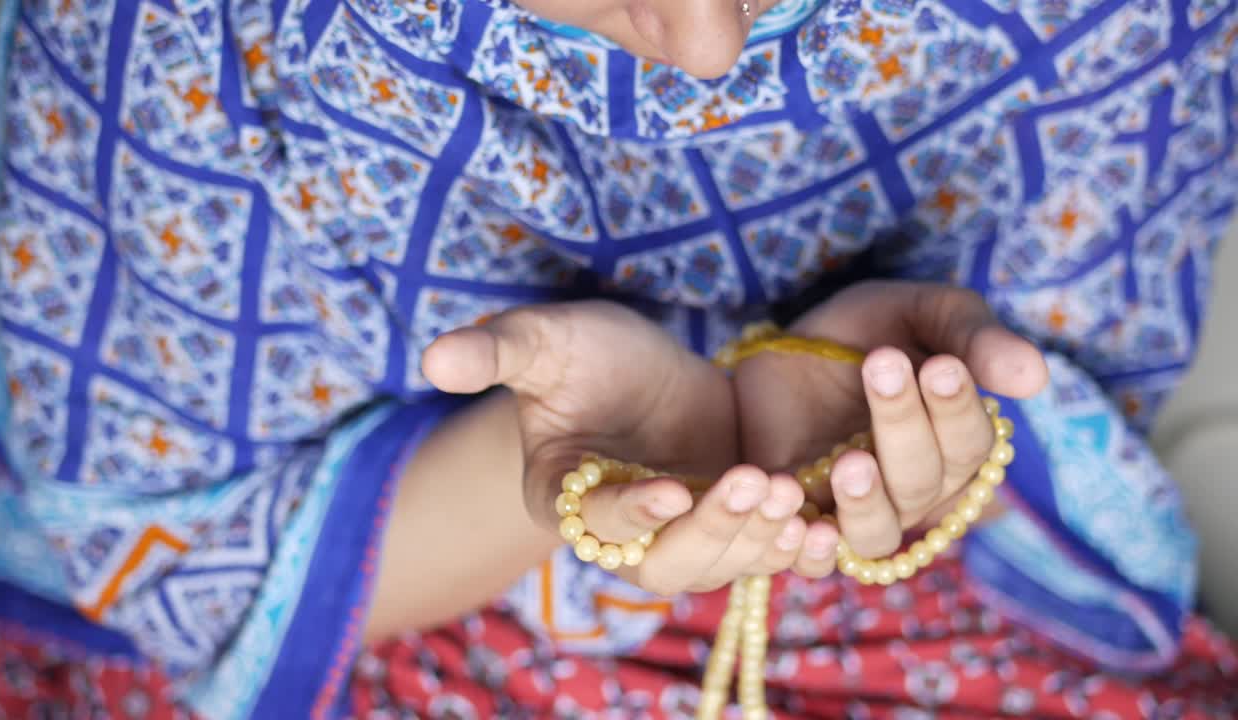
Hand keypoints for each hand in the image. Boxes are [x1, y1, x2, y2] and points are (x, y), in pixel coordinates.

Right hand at [421, 301, 816, 594]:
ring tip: (789, 497)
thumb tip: (433, 357)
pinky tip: (826, 529)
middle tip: (752, 484)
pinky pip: (760, 555)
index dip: (634, 512)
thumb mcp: (543, 341)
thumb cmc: (582, 355)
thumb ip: (497, 350)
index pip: (599, 520)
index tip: (672, 489)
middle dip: (712, 529)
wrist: (641, 371)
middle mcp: (623, 533)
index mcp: (567, 499)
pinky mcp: (730, 524)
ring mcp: (681, 535)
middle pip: (666, 562)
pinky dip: (792, 550)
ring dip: (756, 539)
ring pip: (719, 565)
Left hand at [734, 282, 1048, 572]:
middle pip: (924, 482)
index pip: (972, 444)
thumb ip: (972, 336)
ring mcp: (858, 515)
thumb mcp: (916, 312)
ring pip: (877, 532)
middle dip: (904, 424)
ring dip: (866, 500)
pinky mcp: (801, 528)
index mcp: (954, 445)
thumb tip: (1035, 376)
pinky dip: (808, 549)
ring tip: (851, 458)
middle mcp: (915, 491)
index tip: (940, 366)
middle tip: (883, 365)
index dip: (957, 409)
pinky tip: (794, 502)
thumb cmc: (862, 332)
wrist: (776, 349)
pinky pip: (811, 561)